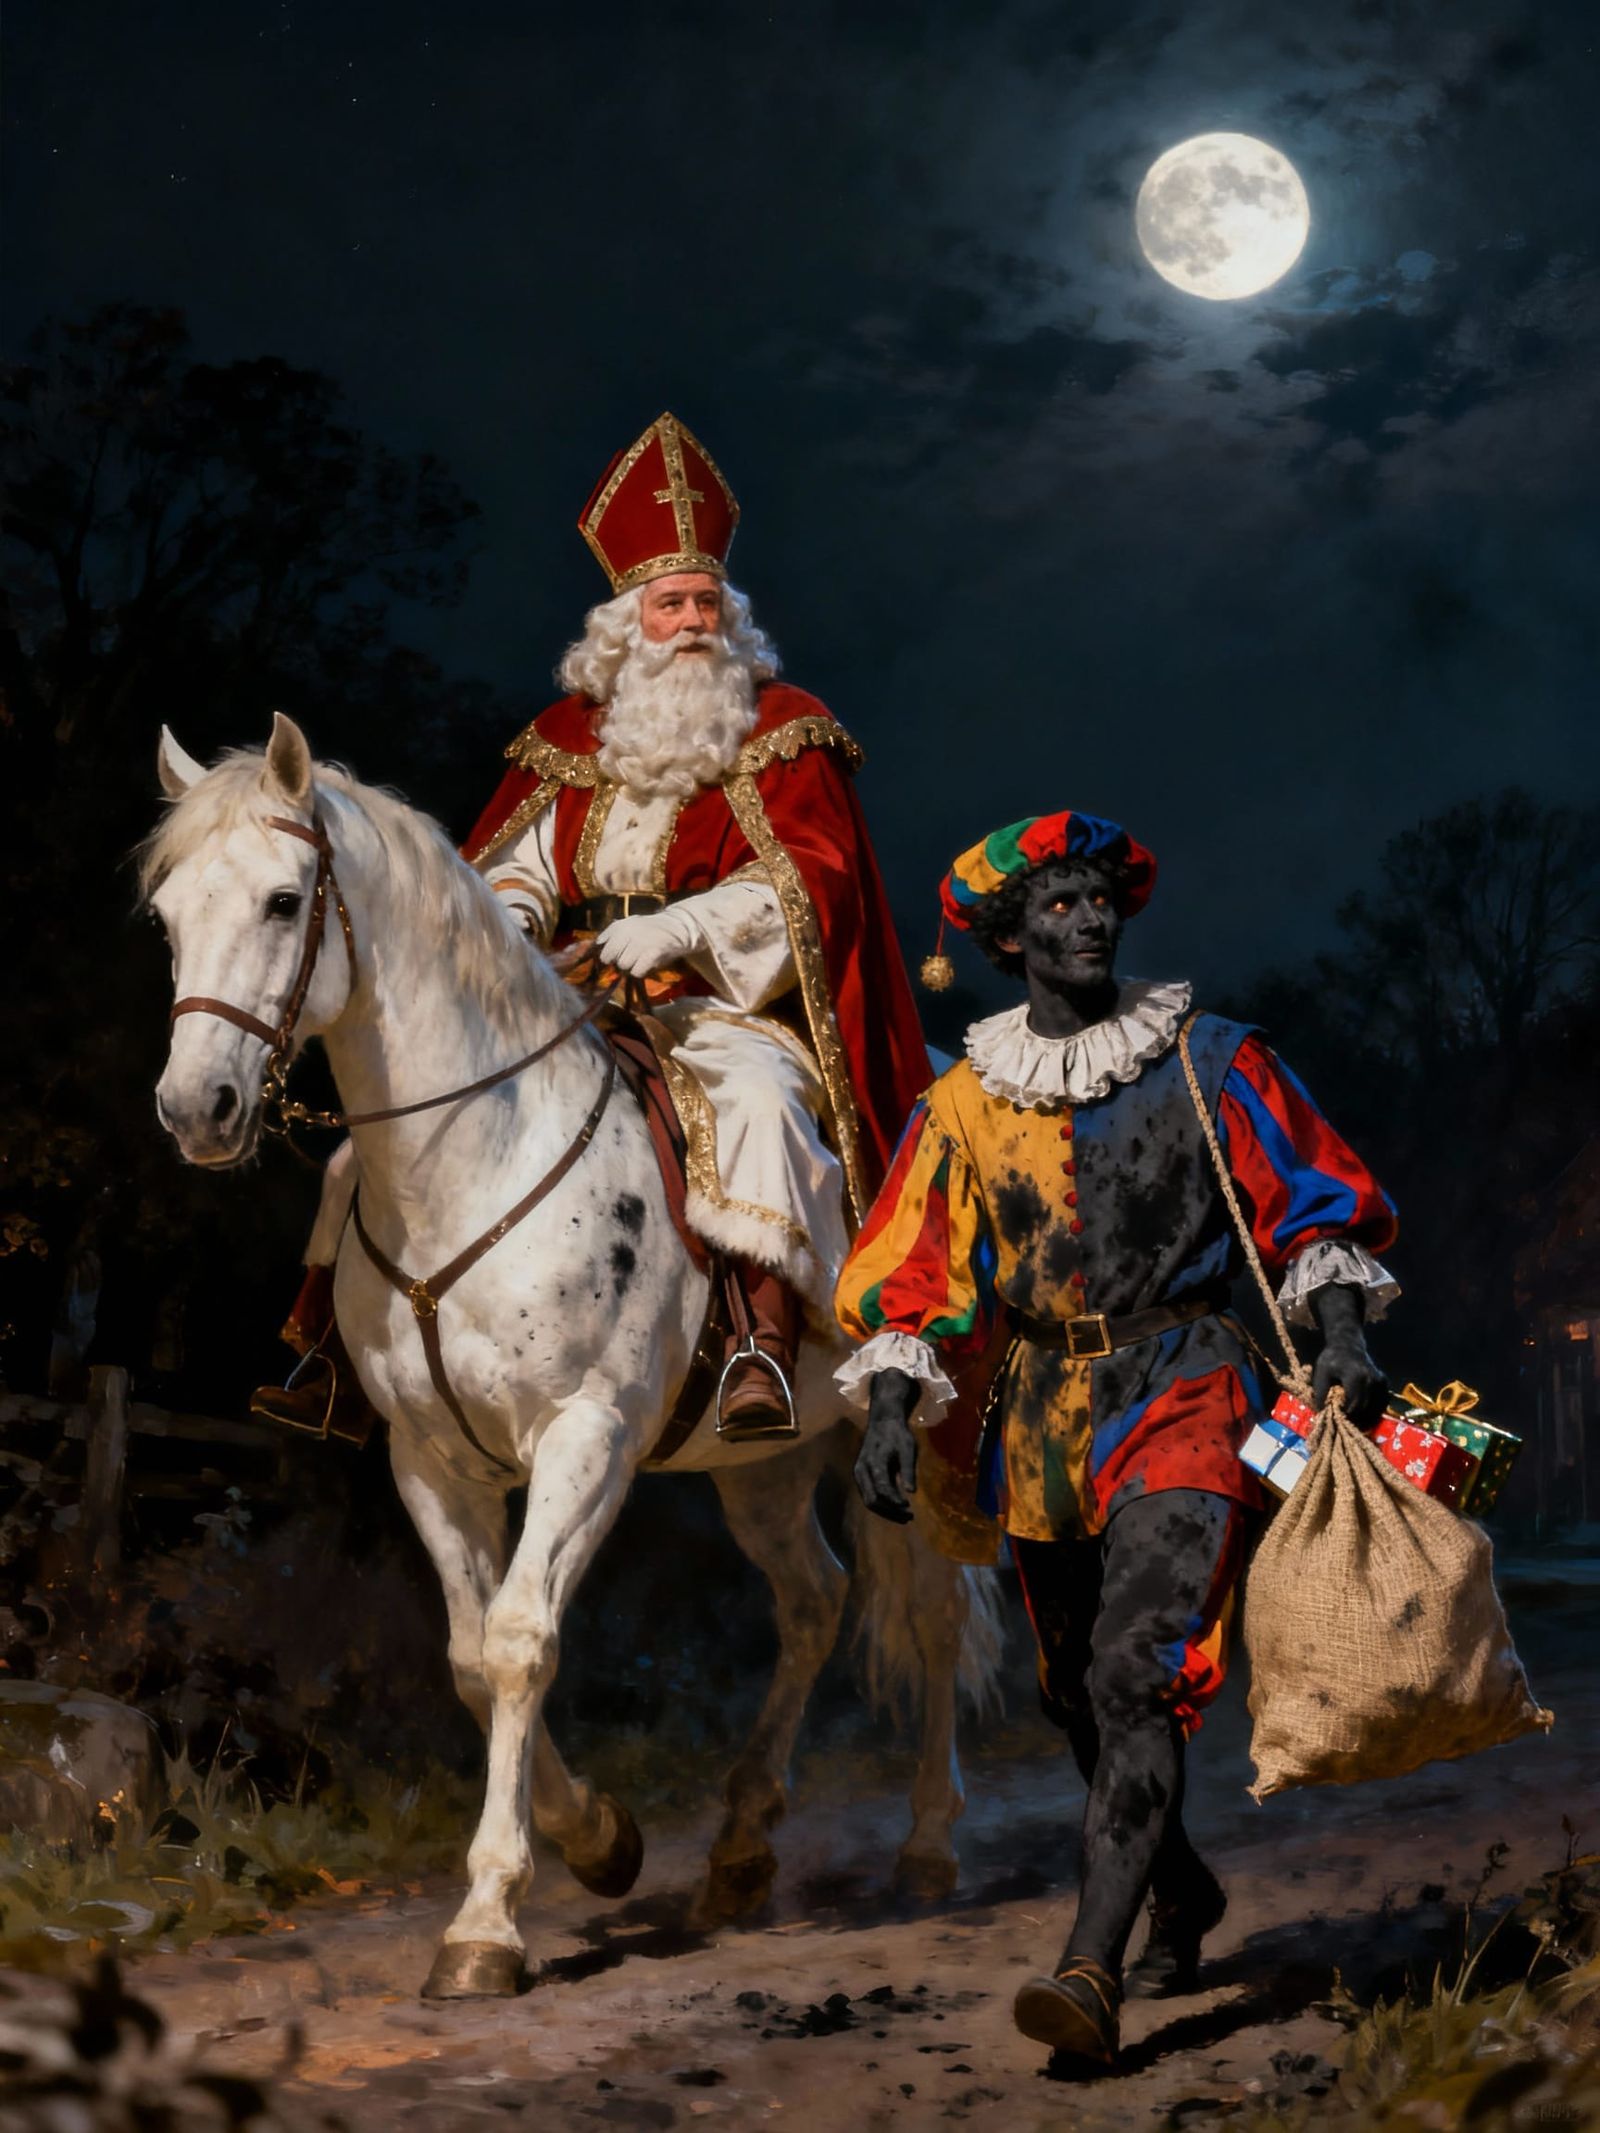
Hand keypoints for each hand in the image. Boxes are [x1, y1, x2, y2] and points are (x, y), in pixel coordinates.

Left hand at [595, 906, 700, 977]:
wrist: (678, 927)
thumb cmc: (650, 930)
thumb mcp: (629, 925)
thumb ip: (611, 935)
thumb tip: (594, 949)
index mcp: (619, 925)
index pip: (601, 947)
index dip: (607, 955)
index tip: (616, 956)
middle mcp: (627, 932)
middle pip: (610, 958)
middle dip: (618, 961)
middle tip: (631, 957)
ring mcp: (640, 942)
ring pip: (623, 966)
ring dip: (631, 967)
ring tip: (640, 959)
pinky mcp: (652, 953)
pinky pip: (636, 971)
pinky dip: (640, 971)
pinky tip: (647, 964)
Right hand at [853, 1368, 920, 1522]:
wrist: (882, 1421)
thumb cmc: (897, 1434)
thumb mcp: (908, 1448)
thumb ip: (908, 1469)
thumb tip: (911, 1492)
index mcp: (874, 1462)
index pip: (882, 1489)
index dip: (895, 1501)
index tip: (909, 1506)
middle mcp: (862, 1470)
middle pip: (872, 1501)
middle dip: (890, 1512)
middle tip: (909, 1517)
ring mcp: (859, 1474)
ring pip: (869, 1501)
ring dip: (886, 1511)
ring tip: (905, 1516)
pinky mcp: (861, 1477)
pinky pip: (869, 1496)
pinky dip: (883, 1505)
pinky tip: (897, 1507)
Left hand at [1309, 1282, 1387, 1425]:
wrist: (1348, 1341)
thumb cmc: (1330, 1357)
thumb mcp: (1320, 1371)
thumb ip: (1320, 1391)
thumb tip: (1322, 1413)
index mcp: (1356, 1374)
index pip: (1352, 1405)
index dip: (1343, 1417)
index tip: (1334, 1421)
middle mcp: (1373, 1378)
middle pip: (1364, 1409)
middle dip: (1351, 1419)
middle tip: (1340, 1424)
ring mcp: (1382, 1381)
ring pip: (1374, 1409)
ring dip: (1362, 1417)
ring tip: (1348, 1420)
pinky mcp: (1386, 1384)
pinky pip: (1380, 1405)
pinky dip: (1370, 1412)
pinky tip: (1359, 1414)